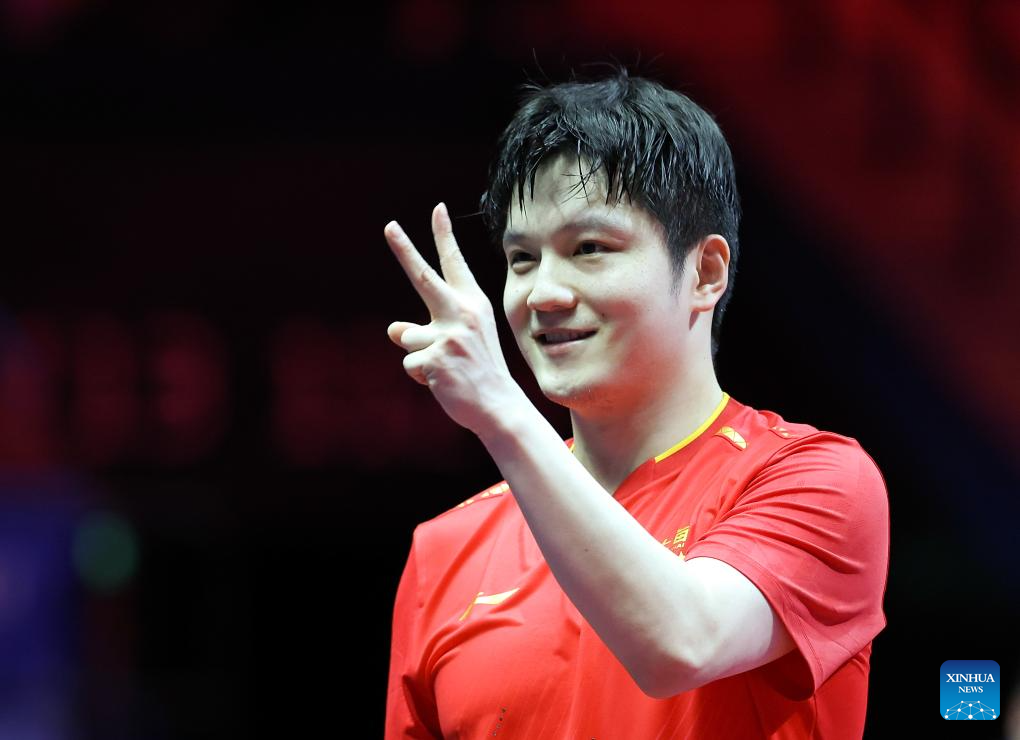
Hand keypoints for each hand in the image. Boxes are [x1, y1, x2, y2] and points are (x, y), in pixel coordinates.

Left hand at [385, 203, 524, 434]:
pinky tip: (442, 381)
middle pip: (423, 277)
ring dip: (418, 355)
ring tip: (445, 369)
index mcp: (472, 304)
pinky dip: (419, 376)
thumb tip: (393, 329)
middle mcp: (461, 314)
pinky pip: (409, 363)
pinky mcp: (435, 358)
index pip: (454, 264)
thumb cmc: (478, 370)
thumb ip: (428, 328)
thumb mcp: (459, 341)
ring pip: (407, 337)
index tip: (437, 209)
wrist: (497, 406)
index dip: (444, 235)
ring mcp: (448, 336)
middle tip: (389, 226)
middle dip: (404, 249)